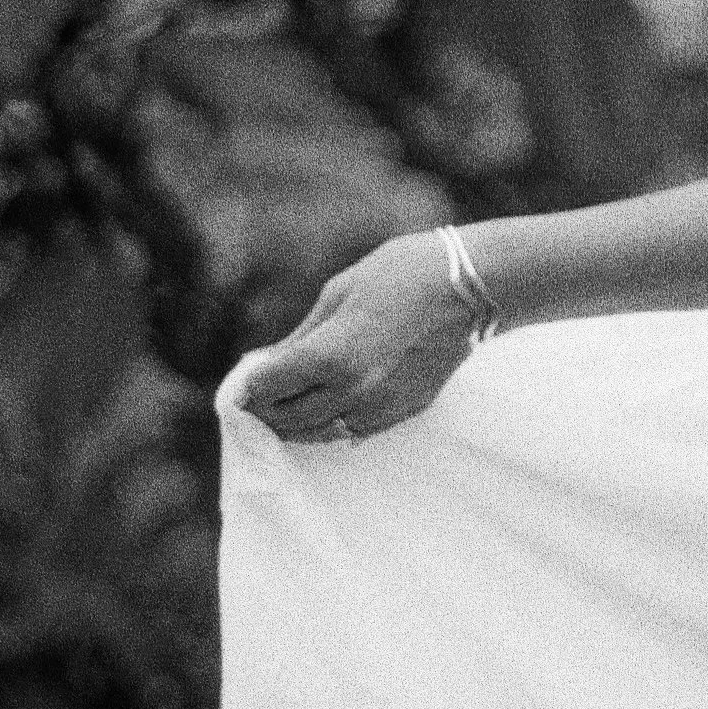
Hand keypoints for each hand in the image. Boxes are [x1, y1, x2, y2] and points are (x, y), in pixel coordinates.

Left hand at [234, 233, 474, 443]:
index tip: (239, 386)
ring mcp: (380, 407)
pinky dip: (333, 424)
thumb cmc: (399, 275)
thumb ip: (301, 337)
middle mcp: (350, 391)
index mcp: (327, 356)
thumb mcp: (338, 293)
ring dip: (297, 424)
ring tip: (286, 407)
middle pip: (288, 420)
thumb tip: (267, 364)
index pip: (267, 388)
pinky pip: (355, 431)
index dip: (246, 389)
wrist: (469, 288)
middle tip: (255, 401)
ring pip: (321, 434)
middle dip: (265, 412)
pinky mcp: (403, 412)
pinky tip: (328, 407)